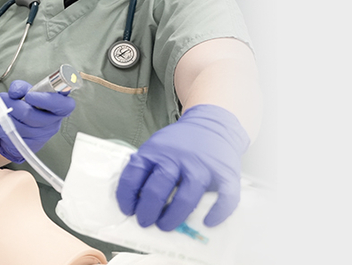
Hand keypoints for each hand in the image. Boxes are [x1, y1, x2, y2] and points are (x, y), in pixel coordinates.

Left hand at [0, 79, 75, 161]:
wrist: (24, 129)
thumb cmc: (30, 106)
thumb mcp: (29, 92)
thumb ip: (22, 87)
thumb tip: (13, 92)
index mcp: (59, 109)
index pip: (63, 106)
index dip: (46, 100)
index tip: (29, 96)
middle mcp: (52, 124)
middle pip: (31, 116)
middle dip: (13, 104)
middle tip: (3, 97)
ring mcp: (39, 137)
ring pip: (18, 126)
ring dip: (3, 113)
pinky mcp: (26, 146)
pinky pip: (8, 134)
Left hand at [115, 104, 249, 230]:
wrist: (213, 125)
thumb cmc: (180, 144)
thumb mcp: (156, 147)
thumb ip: (146, 168)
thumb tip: (135, 201)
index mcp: (155, 152)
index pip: (133, 176)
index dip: (126, 197)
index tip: (128, 210)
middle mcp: (177, 159)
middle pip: (157, 190)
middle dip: (147, 211)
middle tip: (145, 222)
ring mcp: (201, 167)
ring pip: (186, 198)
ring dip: (173, 217)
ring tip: (165, 226)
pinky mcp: (225, 174)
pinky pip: (223, 198)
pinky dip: (217, 213)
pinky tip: (207, 222)